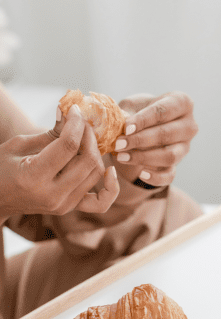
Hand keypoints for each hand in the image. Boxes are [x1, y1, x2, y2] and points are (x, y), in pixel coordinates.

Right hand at [0, 105, 119, 217]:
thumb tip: (69, 111)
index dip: (76, 123)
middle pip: (88, 160)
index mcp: (34, 177)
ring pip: (96, 174)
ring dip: (96, 151)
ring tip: (85, 138)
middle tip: (81, 122)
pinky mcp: (70, 208)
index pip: (69, 146)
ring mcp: (63, 205)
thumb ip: (49, 132)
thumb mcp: (19, 145)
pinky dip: (111, 187)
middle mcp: (52, 195)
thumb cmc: (1, 168)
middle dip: (89, 135)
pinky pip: (100, 202)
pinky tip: (110, 170)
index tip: (76, 110)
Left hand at [111, 92, 197, 187]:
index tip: (126, 128)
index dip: (143, 120)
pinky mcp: (178, 164)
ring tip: (122, 157)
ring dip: (144, 157)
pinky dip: (156, 177)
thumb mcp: (133, 105)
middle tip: (118, 144)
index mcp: (181, 102)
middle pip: (167, 134)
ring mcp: (185, 146)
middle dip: (140, 140)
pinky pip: (170, 175)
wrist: (144, 125)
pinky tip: (141, 174)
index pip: (163, 111)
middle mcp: (189, 125)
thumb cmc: (140, 111)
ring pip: (170, 156)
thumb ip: (127, 113)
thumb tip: (117, 124)